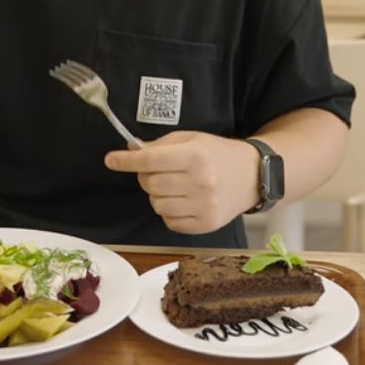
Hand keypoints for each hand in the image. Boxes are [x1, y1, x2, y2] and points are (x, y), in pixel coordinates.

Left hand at [104, 132, 257, 234]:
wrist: (253, 176)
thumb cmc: (218, 154)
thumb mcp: (191, 139)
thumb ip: (160, 145)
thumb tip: (131, 151)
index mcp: (194, 156)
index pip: (150, 160)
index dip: (127, 161)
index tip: (111, 159)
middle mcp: (199, 182)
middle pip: (150, 184)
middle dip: (146, 176)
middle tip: (158, 171)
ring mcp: (203, 206)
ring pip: (156, 204)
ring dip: (158, 195)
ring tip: (175, 186)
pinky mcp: (205, 225)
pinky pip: (169, 221)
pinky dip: (170, 211)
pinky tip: (184, 200)